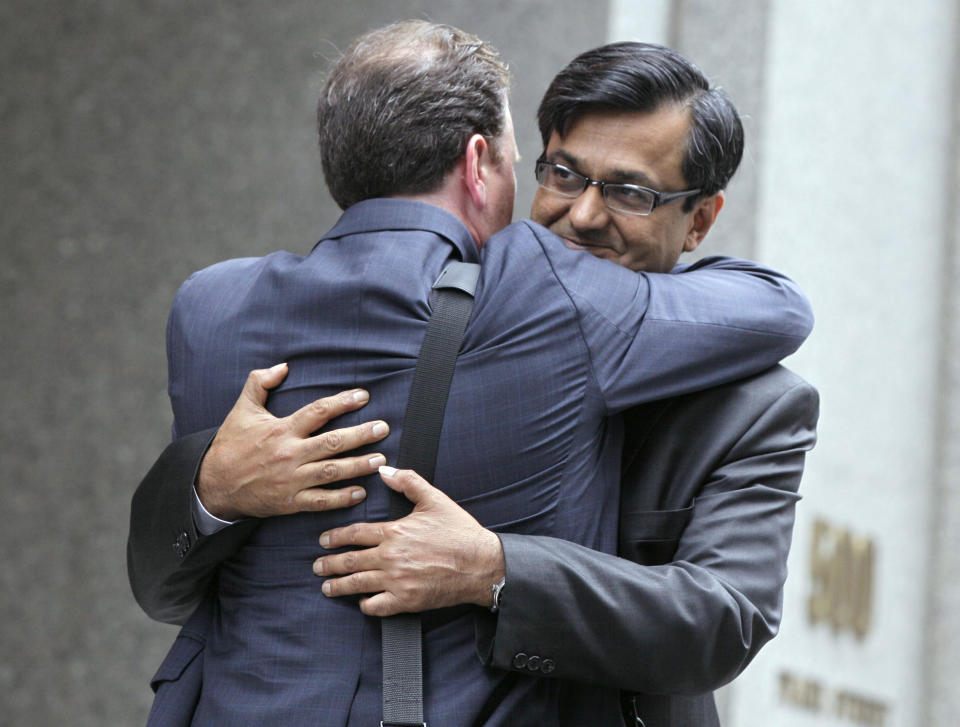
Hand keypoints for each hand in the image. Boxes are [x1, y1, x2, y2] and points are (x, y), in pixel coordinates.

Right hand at [196, 363, 389, 519]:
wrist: (213, 485)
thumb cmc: (231, 444)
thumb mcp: (242, 409)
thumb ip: (259, 382)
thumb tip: (283, 366)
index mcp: (282, 429)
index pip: (318, 411)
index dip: (343, 402)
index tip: (364, 396)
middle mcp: (290, 453)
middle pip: (332, 442)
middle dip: (361, 434)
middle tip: (383, 428)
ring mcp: (291, 479)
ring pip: (331, 472)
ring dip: (358, 466)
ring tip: (380, 460)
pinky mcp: (290, 502)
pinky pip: (320, 500)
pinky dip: (341, 498)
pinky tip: (360, 492)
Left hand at [313, 467, 504, 616]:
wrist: (481, 564)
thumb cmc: (459, 531)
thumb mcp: (435, 499)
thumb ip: (408, 482)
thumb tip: (384, 470)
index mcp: (394, 532)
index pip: (355, 534)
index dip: (336, 537)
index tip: (324, 540)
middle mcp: (390, 557)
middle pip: (349, 561)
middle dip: (329, 564)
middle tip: (317, 566)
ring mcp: (396, 581)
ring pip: (356, 585)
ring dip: (338, 586)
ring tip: (327, 587)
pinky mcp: (406, 601)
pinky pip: (376, 606)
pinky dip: (365, 605)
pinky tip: (361, 602)